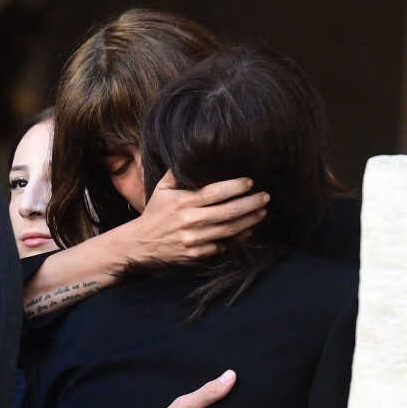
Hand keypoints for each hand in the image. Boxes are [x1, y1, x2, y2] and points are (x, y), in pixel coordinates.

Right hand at [133, 171, 269, 261]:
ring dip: (250, 220)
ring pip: (230, 230)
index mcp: (183, 202)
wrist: (141, 244)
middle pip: (228, 211)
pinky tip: (248, 230)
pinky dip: (238, 238)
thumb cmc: (154, 213)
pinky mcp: (197, 254)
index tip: (250, 182)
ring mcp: (195, 240)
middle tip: (265, 196)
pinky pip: (223, 246)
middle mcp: (190, 221)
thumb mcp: (161, 189)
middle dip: (251, 203)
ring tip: (262, 212)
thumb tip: (192, 153)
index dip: (235, 186)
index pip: (215, 192)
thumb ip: (177, 172)